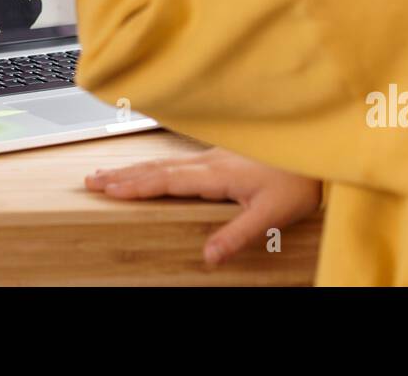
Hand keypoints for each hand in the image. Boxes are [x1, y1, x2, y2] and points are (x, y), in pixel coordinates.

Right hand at [85, 148, 320, 264]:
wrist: (316, 151)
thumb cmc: (298, 181)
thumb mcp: (271, 215)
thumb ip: (238, 234)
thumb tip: (208, 257)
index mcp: (216, 175)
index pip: (167, 182)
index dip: (136, 187)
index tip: (107, 189)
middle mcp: (210, 162)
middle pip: (157, 169)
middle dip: (123, 175)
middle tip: (91, 180)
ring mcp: (214, 156)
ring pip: (165, 163)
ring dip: (134, 169)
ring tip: (108, 174)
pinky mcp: (221, 157)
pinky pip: (177, 161)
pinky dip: (154, 166)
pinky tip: (150, 168)